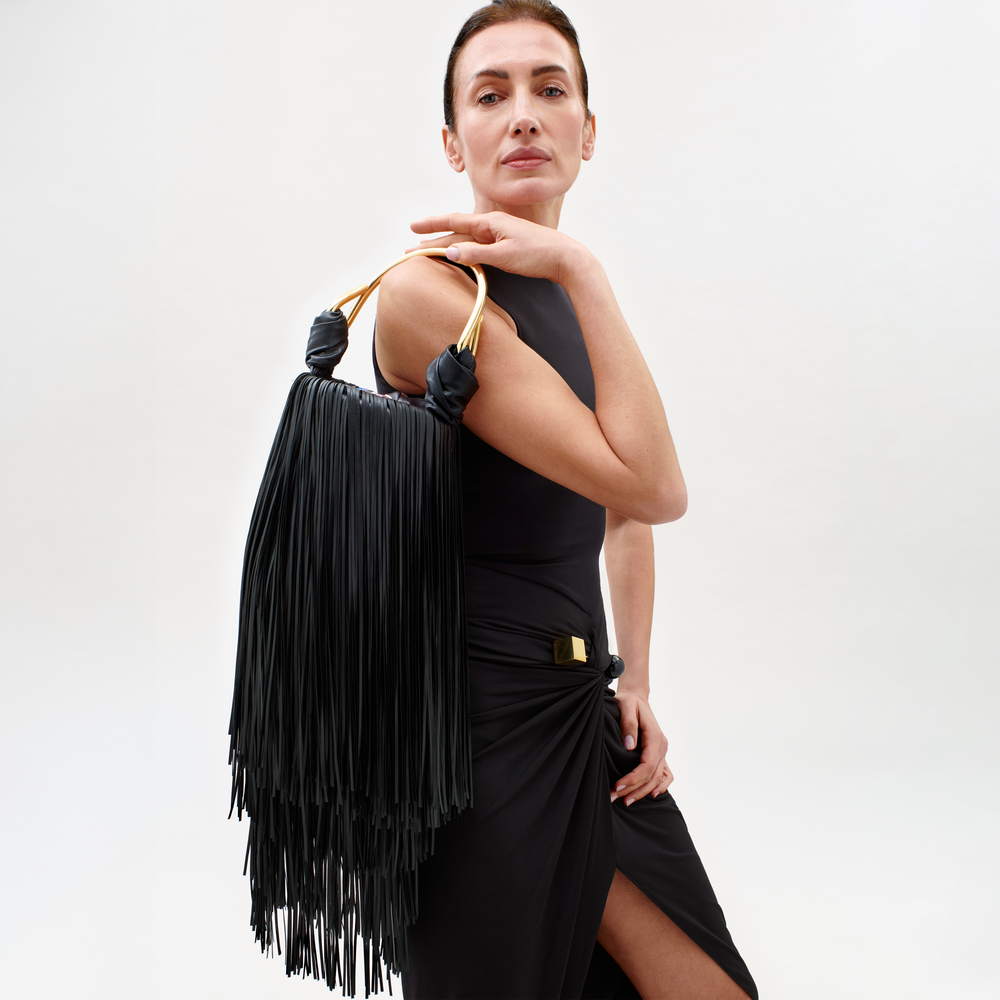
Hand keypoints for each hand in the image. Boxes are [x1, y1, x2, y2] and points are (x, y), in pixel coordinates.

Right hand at [408, 211, 587, 285]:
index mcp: (491, 223)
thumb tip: (450, 250)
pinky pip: (477, 247)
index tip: (413, 229)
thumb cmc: (538, 254)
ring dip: (446, 245)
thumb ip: (476, 253)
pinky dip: (462, 251)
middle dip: (433, 239)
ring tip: (429, 252)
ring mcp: (500, 235)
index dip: (432, 226)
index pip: (454, 221)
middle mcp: (493, 226)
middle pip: (456, 232)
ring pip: (465, 240)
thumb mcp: (505, 255)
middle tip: (411, 248)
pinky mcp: (506, 246)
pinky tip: (458, 255)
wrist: (566, 258)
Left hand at [611, 688, 672, 805]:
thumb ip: (628, 725)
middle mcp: (662, 747)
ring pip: (657, 778)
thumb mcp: (626, 706)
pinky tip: (650, 795)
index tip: (617, 786)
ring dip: (642, 791)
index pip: (647, 765)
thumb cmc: (629, 702)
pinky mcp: (659, 754)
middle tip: (614, 798)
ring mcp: (662, 751)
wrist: (637, 697)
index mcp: (655, 737)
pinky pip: (665, 774)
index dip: (633, 778)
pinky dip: (661, 786)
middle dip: (633, 789)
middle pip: (651, 776)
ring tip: (625, 801)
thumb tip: (629, 746)